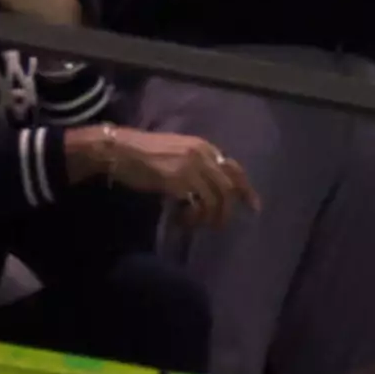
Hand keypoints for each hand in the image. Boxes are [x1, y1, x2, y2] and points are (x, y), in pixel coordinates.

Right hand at [79, 125, 259, 226]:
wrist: (121, 150)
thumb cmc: (143, 152)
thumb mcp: (177, 152)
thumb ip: (195, 165)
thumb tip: (209, 187)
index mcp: (203, 147)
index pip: (234, 169)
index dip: (246, 190)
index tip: (254, 207)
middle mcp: (202, 155)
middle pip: (229, 188)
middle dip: (226, 211)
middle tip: (217, 226)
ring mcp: (192, 168)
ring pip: (216, 200)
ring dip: (208, 218)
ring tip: (193, 224)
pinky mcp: (179, 181)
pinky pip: (197, 205)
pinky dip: (193, 218)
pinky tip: (181, 221)